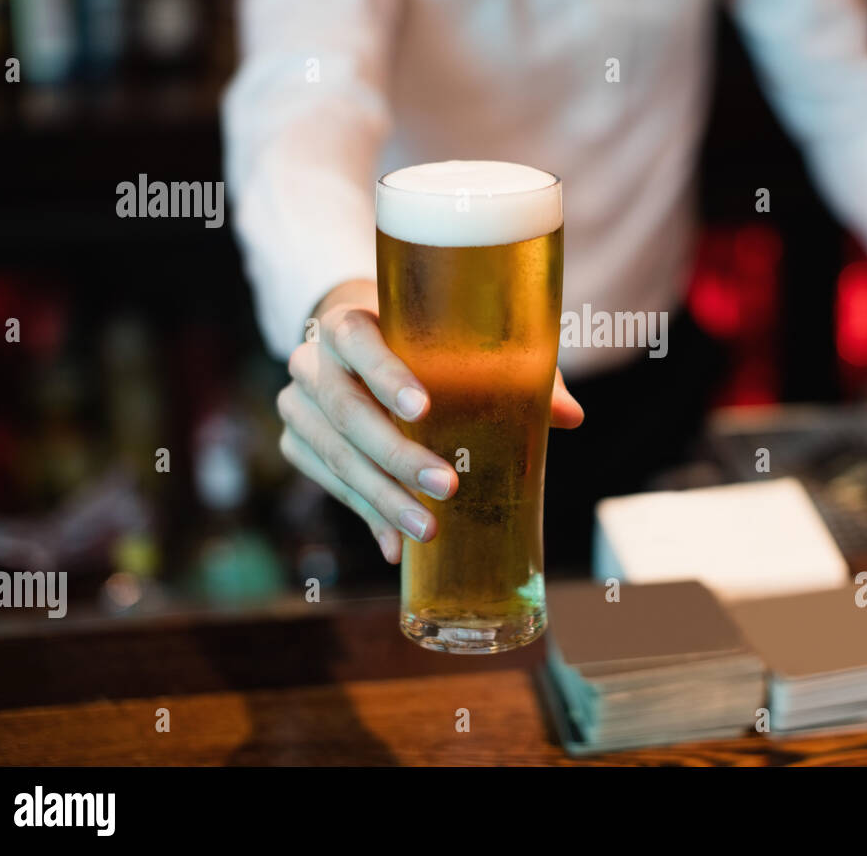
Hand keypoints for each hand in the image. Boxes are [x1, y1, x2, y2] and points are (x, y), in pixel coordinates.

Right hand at [276, 278, 583, 562]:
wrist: (354, 348)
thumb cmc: (419, 343)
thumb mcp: (458, 345)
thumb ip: (511, 373)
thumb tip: (570, 416)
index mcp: (346, 322)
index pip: (356, 339)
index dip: (385, 373)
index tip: (424, 408)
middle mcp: (312, 362)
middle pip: (346, 411)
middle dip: (397, 456)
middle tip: (446, 487)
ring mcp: (297, 406)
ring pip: (335, 456)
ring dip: (383, 498)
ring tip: (428, 528)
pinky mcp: (296, 444)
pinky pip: (331, 486)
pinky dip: (368, 515)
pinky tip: (398, 543)